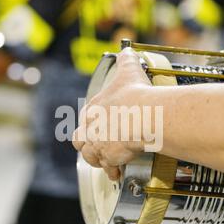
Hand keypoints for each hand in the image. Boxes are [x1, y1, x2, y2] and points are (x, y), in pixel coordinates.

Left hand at [72, 48, 151, 179]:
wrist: (143, 116)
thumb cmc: (135, 95)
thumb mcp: (128, 70)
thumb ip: (126, 59)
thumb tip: (126, 50)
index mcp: (93, 108)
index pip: (85, 118)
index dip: (92, 122)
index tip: (100, 125)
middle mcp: (92, 127)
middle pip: (80, 140)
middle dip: (88, 143)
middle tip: (97, 145)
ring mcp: (98, 144)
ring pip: (90, 156)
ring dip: (98, 158)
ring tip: (106, 161)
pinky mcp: (108, 157)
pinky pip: (107, 168)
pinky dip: (112, 170)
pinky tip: (117, 172)